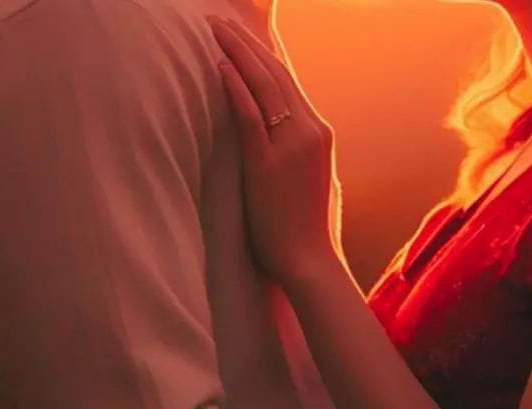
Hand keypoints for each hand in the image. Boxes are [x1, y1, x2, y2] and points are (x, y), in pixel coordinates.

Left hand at [210, 17, 339, 288]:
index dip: (262, 52)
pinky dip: (235, 87)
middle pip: (275, 74)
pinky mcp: (268, 163)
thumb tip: (275, 131)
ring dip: (236, 53)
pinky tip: (219, 65)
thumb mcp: (306, 179)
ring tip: (213, 29)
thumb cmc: (301, 228)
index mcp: (318, 133)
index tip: (242, 34)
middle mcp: (310, 131)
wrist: (308, 261)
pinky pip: (250, 116)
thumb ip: (293, 150)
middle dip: (246, 42)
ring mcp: (291, 146)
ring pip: (263, 86)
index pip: (288, 81)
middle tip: (219, 20)